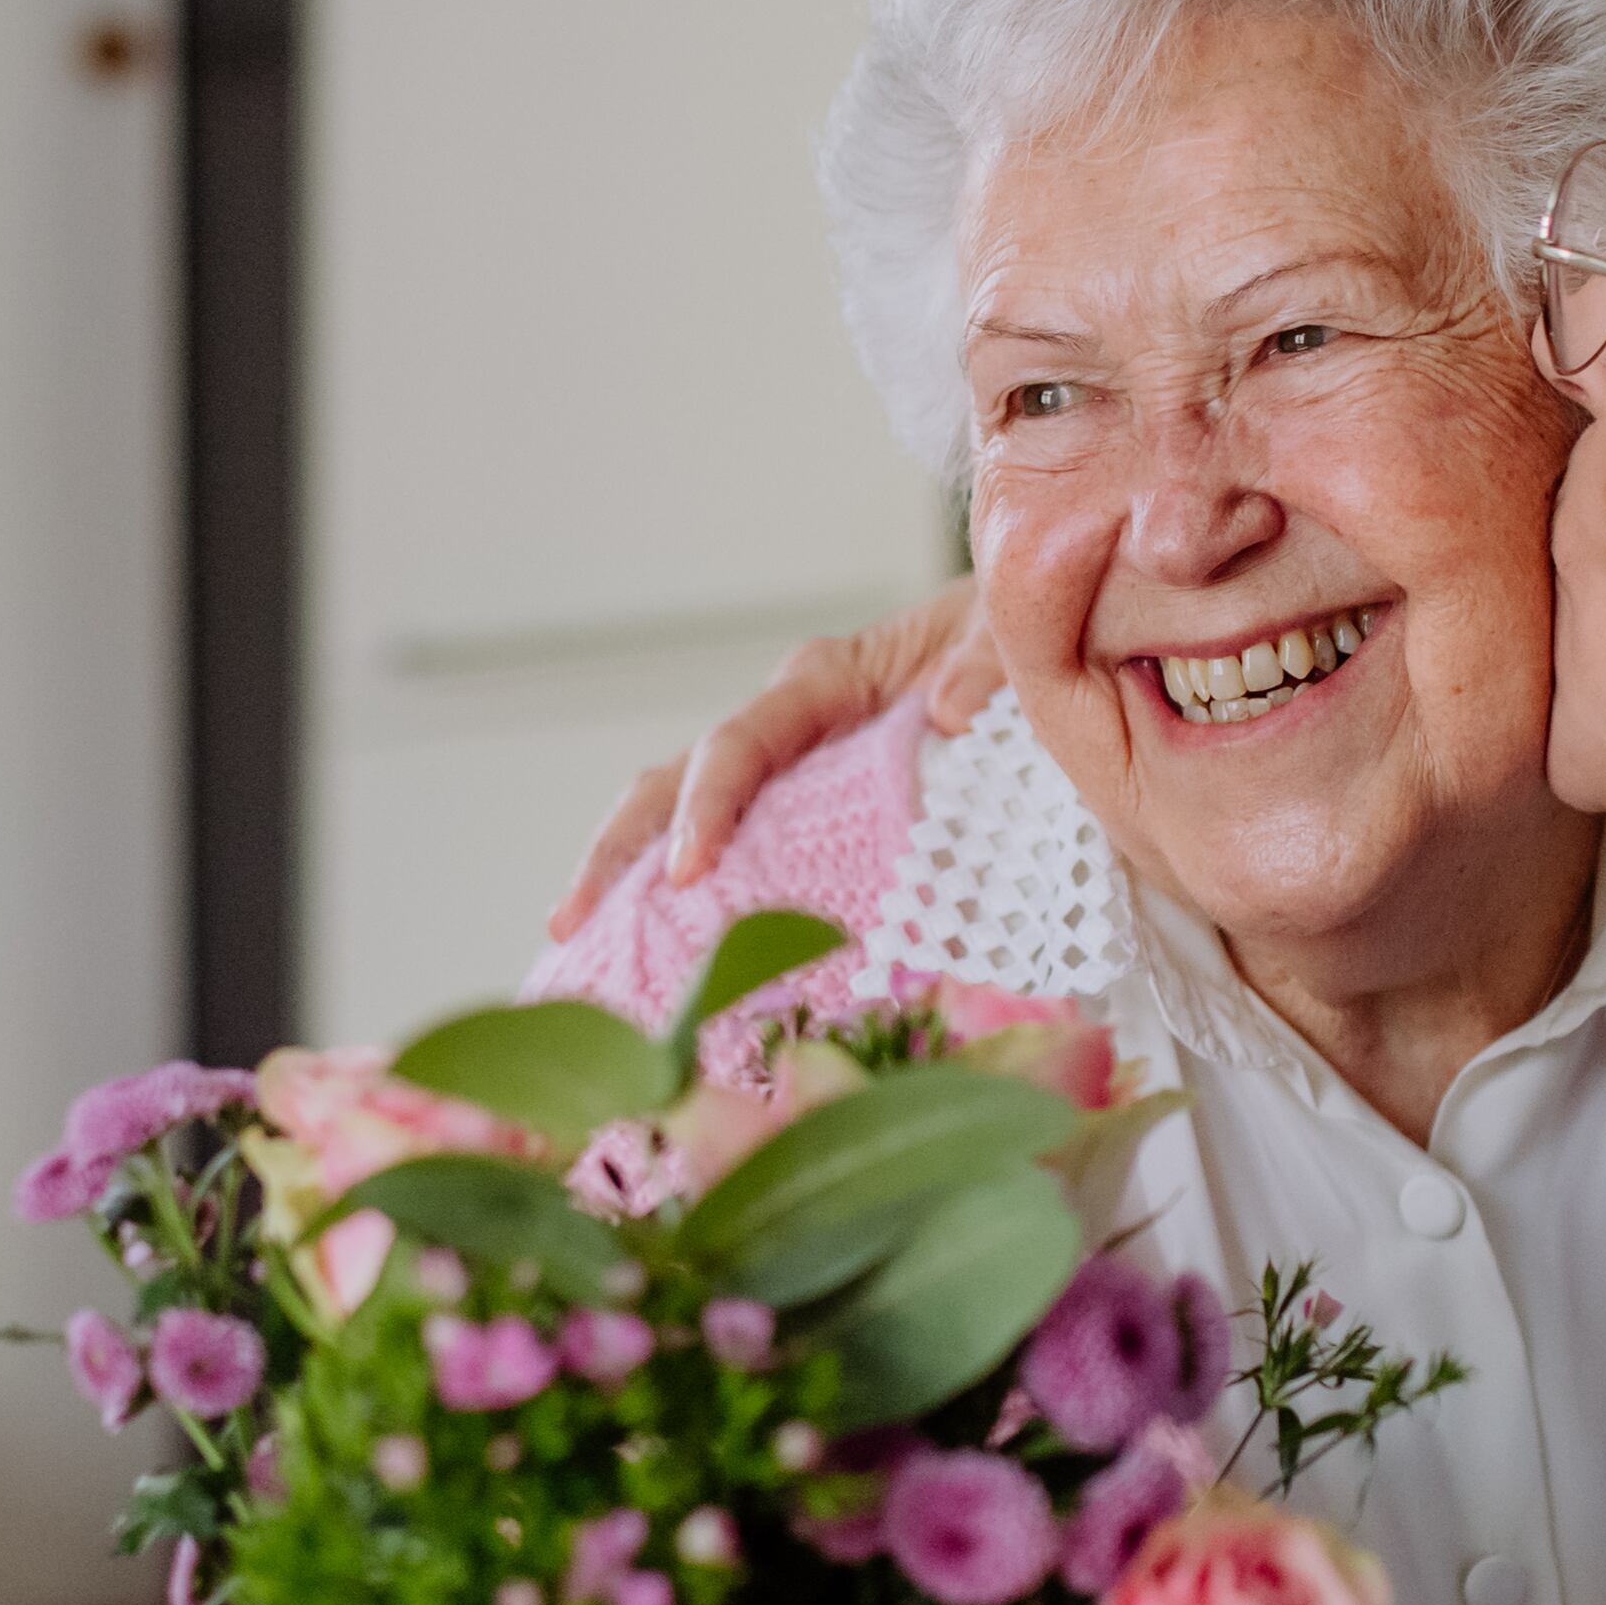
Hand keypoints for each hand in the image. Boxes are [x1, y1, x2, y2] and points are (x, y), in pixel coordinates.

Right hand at [545, 581, 1000, 937]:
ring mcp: (792, 777)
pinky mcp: (814, 819)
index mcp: (824, 683)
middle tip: (571, 926)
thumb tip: (949, 712)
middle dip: (618, 853)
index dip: (708, 804)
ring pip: (686, 823)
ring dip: (635, 886)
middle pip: (674, 783)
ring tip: (589, 958)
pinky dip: (699, 909)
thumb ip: (984, 664)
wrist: (1035, 642)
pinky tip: (674, 971)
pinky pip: (744, 861)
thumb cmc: (1014, 636)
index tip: (689, 870)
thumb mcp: (1005, 633)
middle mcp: (788, 730)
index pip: (741, 744)